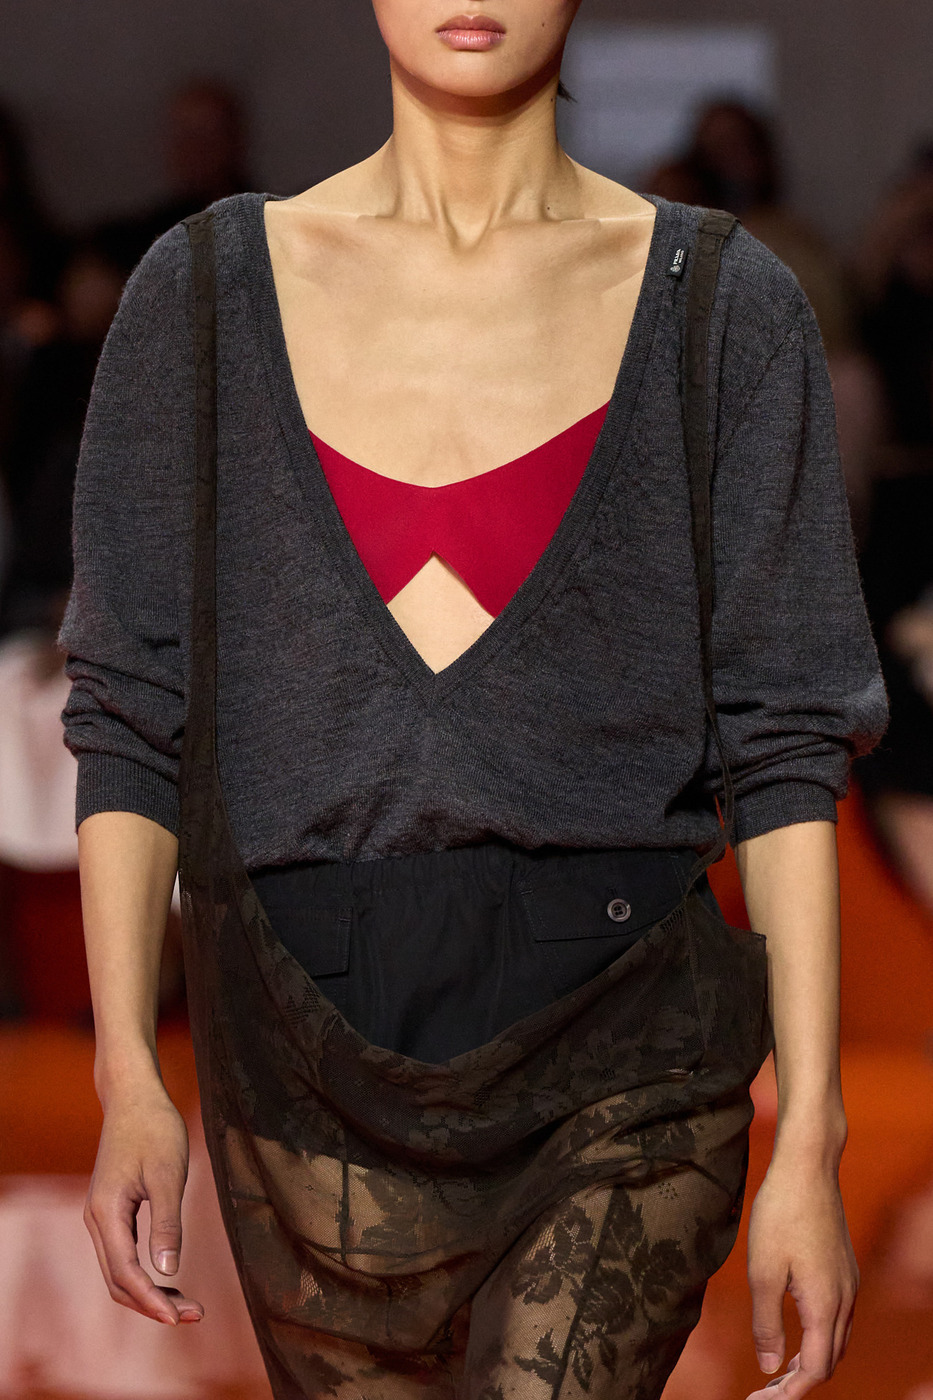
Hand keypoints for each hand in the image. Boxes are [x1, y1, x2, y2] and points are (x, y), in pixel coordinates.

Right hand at [84, 1084, 203, 1324]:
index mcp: (106, 1212)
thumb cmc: (154, 1129)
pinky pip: (123, 1255)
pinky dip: (145, 1274)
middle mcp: (97, 1220)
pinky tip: (170, 1278)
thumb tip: (168, 1271)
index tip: (181, 1318)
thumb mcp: (167, 1174)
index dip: (152, 1300)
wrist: (134, 1096)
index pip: (125, 1272)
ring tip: (188, 1305)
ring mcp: (102, 1216)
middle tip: (196, 1315)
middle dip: (154, 1304)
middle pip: (118, 1281)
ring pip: (119, 1272)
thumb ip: (167, 1223)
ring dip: (150, 1292)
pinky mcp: (112, 1211)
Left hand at [745, 1151, 857, 1397]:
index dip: (788, 1393)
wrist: (808, 1168)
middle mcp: (845, 1299)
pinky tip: (794, 1333)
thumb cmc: (781, 1213)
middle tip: (763, 1392)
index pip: (814, 1370)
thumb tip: (768, 1366)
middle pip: (828, 1361)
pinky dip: (817, 1338)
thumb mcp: (762, 1270)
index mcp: (826, 1305)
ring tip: (776, 1371)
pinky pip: (837, 1320)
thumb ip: (766, 1323)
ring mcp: (848, 1284)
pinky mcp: (843, 1270)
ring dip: (809, 1362)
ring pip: (835, 1342)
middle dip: (798, 1383)